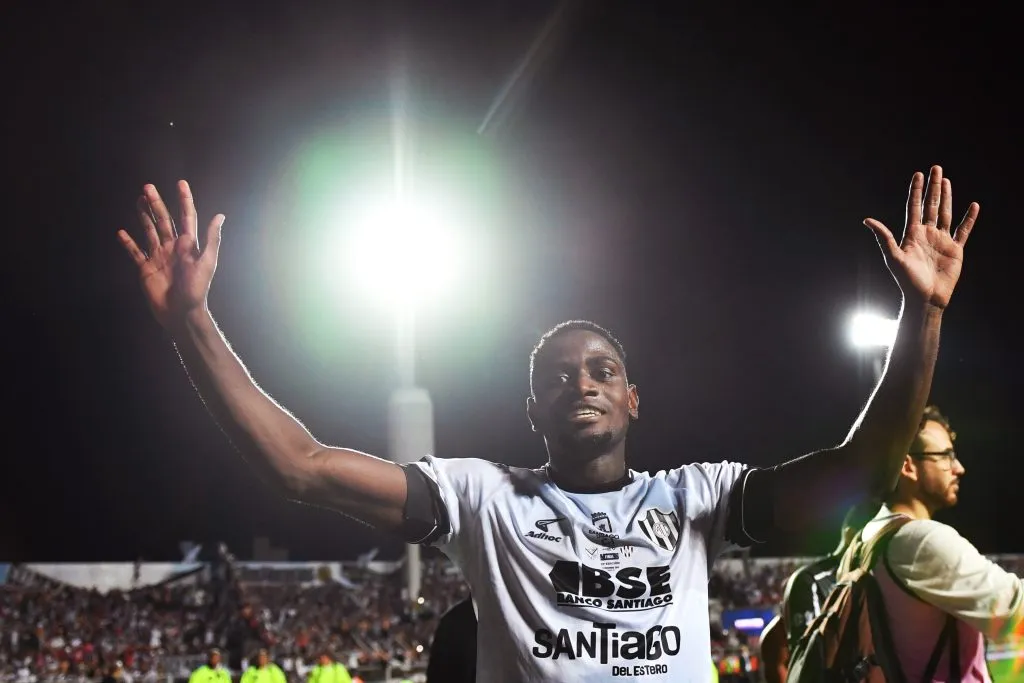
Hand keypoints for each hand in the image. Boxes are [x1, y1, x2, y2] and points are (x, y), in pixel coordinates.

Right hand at [118, 181, 223, 329]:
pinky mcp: (146, 269)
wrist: (181, 312)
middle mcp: (173, 247)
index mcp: (189, 245)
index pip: (186, 217)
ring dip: (144, 216)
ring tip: (138, 199)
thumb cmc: (196, 288)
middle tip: (148, 187)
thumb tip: (220, 215)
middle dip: (156, 203)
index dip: (184, 200)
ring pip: (150, 231)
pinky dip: (128, 243)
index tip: (181, 183)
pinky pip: (135, 253)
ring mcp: (159, 257)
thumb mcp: (206, 262)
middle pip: (164, 220)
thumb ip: (211, 239)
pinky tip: (121, 233)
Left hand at [864, 165, 978, 308]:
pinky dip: (969, 218)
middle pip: (930, 205)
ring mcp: (941, 240)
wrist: (925, 298)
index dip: (916, 191)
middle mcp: (926, 234)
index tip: (918, 174)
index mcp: (911, 234)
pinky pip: (963, 230)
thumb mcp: (893, 257)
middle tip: (936, 168)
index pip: (913, 207)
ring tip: (947, 180)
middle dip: (933, 187)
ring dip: (947, 197)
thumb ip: (883, 237)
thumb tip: (867, 219)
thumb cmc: (906, 280)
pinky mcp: (955, 249)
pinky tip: (973, 206)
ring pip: (945, 213)